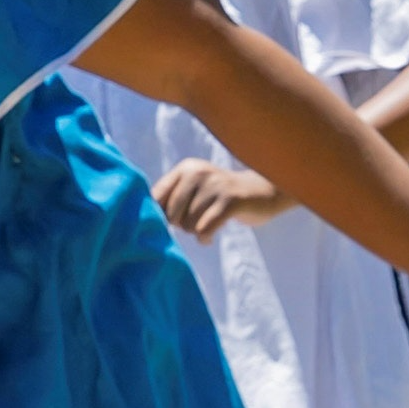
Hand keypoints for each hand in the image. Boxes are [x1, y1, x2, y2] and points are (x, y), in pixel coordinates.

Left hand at [151, 159, 289, 241]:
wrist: (262, 192)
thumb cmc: (220, 197)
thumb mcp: (195, 189)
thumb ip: (172, 199)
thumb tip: (146, 219)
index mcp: (185, 169)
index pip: (156, 197)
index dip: (160, 215)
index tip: (171, 222)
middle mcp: (197, 173)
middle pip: (172, 214)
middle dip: (181, 226)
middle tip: (195, 224)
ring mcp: (215, 185)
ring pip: (188, 224)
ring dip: (195, 233)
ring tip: (205, 227)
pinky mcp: (230, 201)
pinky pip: (205, 229)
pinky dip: (204, 238)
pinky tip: (208, 238)